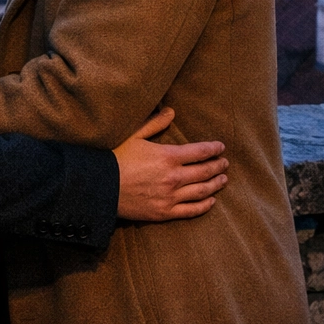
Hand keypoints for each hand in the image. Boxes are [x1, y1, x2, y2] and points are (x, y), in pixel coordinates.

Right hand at [113, 107, 227, 221]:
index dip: (213, 149)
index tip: (221, 147)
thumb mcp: (133, 136)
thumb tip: (171, 111)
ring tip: (223, 179)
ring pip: (202, 191)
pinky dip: (204, 205)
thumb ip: (155, 124)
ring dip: (215, 184)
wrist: (99, 187)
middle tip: (225, 163)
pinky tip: (211, 201)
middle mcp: (174, 177)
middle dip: (218, 166)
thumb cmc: (115, 158)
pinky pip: (191, 210)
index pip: (200, 151)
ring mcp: (170, 196)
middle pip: (204, 171)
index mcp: (168, 156)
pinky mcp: (165, 212)